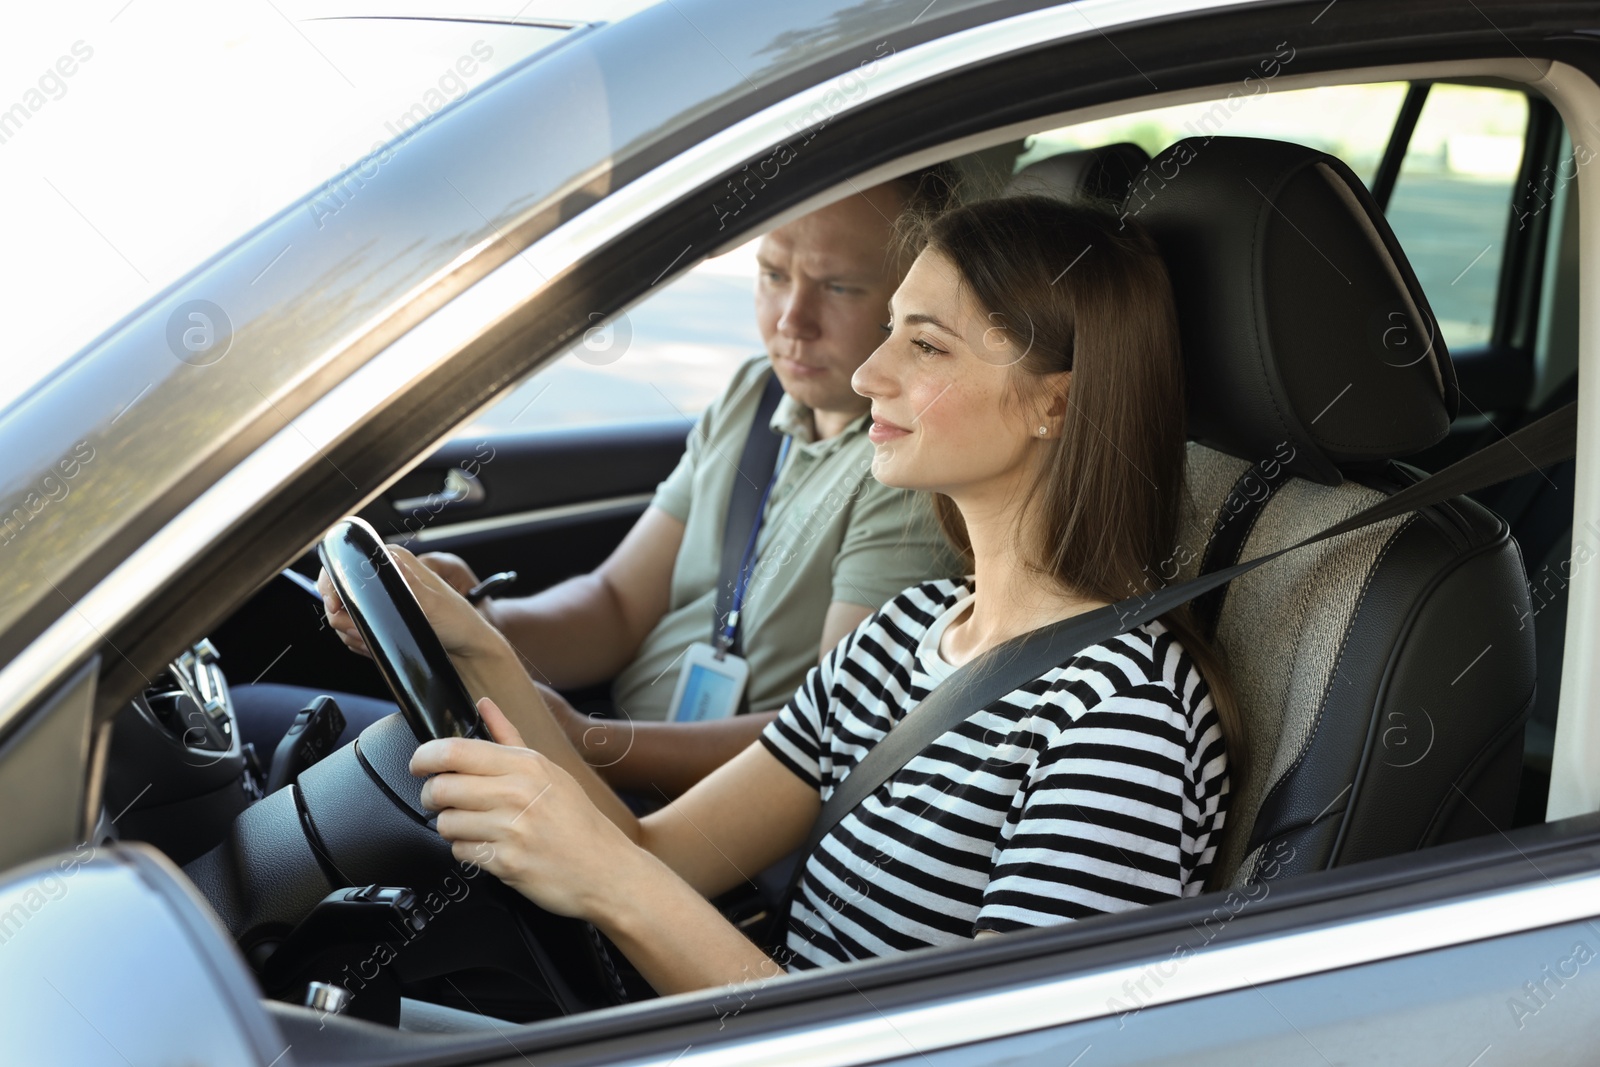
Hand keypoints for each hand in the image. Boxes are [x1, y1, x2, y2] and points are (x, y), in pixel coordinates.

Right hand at [318, 545, 503, 660]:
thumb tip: (382, 563)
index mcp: (395, 562)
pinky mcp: (380, 624)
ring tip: (378, 640)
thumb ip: (404, 583)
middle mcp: (384, 579)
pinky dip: (361, 643)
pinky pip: (354, 634)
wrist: (467, 653)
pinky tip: (379, 648)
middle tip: (362, 630)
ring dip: (353, 633)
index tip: (336, 605)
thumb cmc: (458, 624)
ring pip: (342, 617)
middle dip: (344, 616)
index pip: (345, 561)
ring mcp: (380, 603)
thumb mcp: (431, 601)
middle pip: (338, 593)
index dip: (333, 583)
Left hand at [412, 697, 645, 920]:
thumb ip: (509, 737)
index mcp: (526, 766)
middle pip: (442, 788)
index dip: (425, 757)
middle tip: (443, 801)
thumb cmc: (577, 820)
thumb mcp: (549, 770)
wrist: (605, 869)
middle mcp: (517, 794)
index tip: (419, 765)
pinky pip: (461, 852)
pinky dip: (467, 851)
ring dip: (451, 826)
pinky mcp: (506, 863)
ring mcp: (512, 830)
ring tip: (473, 826)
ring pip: (446, 823)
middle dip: (433, 797)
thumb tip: (484, 704)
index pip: (455, 751)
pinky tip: (487, 846)